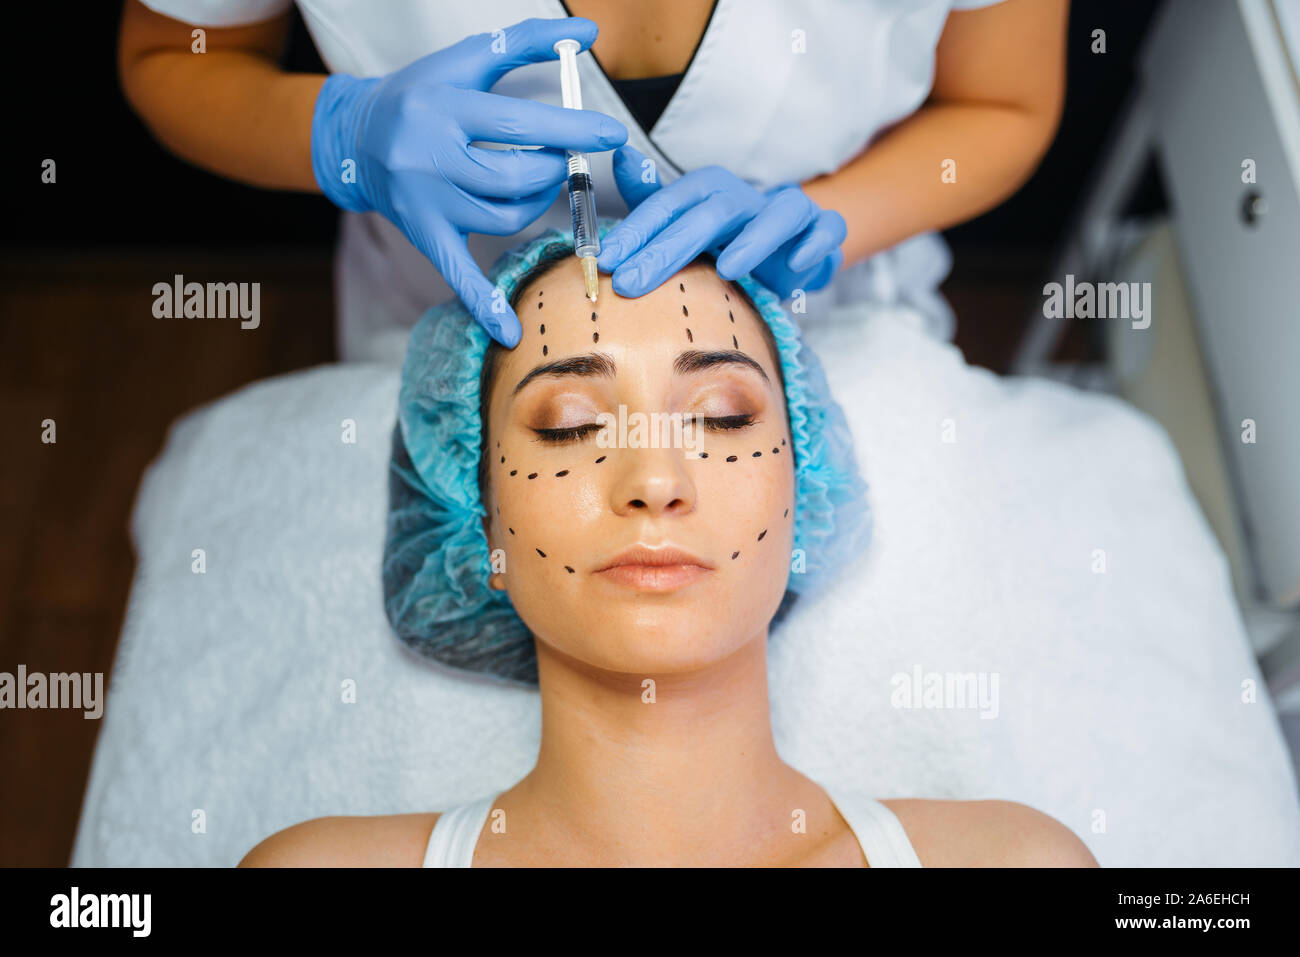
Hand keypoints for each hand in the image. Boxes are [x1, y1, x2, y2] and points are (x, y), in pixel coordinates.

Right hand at [310, 17, 627, 345]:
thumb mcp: (467, 60)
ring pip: (502, 217)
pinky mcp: (424, 234)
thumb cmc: (423, 92)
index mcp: (442, 108)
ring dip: (535, 203)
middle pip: (513, 177)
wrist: (357, 134)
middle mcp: (429, 156)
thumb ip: (527, 42)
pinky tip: (511, 332)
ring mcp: (426, 201)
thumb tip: (587, 32)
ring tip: (536, 183)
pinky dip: (484, 304)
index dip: (570, 131)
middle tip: (562, 160)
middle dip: (552, 170)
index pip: (518, 125)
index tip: (612, 134)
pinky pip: (457, 274)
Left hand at [596, 145, 845, 299]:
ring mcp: (788, 212)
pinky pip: (825, 230)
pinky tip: (796, 267)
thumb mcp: (686, 224)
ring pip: (779, 214)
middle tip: (633, 282)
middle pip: (712, 213)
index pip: (669, 204)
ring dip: (755, 239)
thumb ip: (651, 199)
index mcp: (709, 192)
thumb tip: (620, 156)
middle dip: (671, 248)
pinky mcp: (821, 230)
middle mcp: (746, 196)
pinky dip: (815, 244)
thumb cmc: (729, 239)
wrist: (791, 249)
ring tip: (728, 269)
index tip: (606, 261)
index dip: (636, 230)